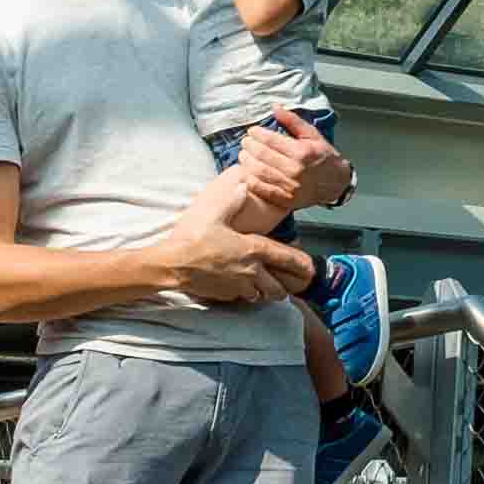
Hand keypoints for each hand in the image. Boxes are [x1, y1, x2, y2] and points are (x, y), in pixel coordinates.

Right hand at [153, 216, 317, 305]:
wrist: (173, 264)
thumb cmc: (193, 238)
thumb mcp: (214, 213)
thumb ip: (232, 200)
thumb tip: (244, 185)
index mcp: (253, 249)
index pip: (287, 259)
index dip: (301, 264)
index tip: (309, 268)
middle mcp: (251, 271)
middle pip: (279, 287)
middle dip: (284, 286)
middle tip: (286, 282)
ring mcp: (239, 286)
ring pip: (263, 296)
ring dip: (266, 292)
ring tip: (265, 285)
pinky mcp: (226, 296)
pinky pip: (245, 299)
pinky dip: (249, 295)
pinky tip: (243, 288)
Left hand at [233, 109, 351, 216]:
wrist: (336, 183)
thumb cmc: (324, 157)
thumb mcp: (312, 135)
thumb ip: (292, 120)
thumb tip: (275, 107)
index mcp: (301, 152)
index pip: (271, 140)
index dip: (257, 134)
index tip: (252, 131)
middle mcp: (295, 170)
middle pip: (262, 155)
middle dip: (249, 146)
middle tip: (245, 142)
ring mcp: (290, 186)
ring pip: (259, 172)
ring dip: (247, 162)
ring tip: (243, 155)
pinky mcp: (286, 198)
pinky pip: (263, 189)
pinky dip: (251, 180)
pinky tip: (247, 173)